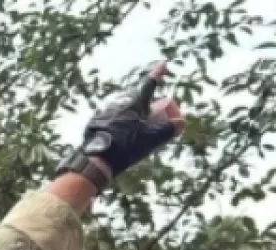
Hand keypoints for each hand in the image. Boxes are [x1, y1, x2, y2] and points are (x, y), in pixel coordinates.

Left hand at [79, 61, 185, 176]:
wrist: (98, 160)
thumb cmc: (128, 147)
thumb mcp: (153, 139)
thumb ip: (170, 129)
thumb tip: (181, 123)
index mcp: (134, 102)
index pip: (149, 84)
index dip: (157, 74)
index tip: (162, 63)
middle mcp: (118, 102)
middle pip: (137, 99)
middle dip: (147, 105)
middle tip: (153, 115)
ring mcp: (105, 111)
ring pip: (123, 109)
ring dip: (132, 115)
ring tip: (135, 131)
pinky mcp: (95, 122)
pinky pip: (112, 119)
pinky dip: (119, 124)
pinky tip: (121, 136)